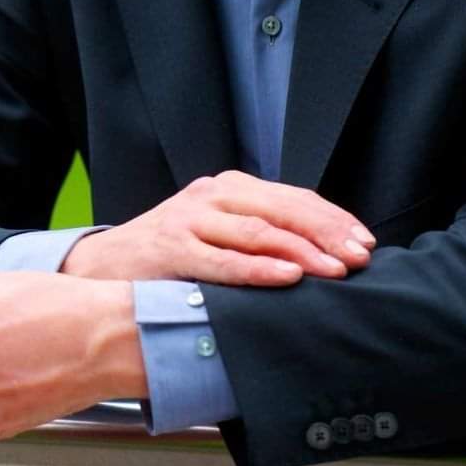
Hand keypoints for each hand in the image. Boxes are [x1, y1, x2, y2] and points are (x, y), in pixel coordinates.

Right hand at [60, 170, 375, 284]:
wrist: (101, 266)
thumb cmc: (168, 255)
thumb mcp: (217, 233)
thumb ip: (258, 234)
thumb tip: (321, 255)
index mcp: (230, 188)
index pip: (293, 198)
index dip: (332, 218)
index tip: (364, 241)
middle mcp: (213, 195)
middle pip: (282, 209)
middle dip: (327, 233)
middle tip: (359, 256)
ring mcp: (190, 219)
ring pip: (258, 231)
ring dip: (302, 251)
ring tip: (334, 269)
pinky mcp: (171, 248)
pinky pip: (224, 259)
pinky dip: (259, 268)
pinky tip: (288, 277)